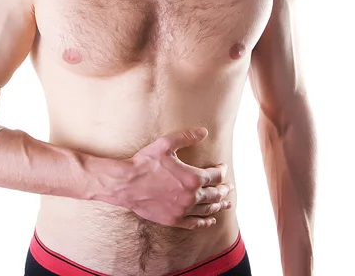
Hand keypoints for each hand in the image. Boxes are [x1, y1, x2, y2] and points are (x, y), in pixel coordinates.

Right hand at [111, 127, 233, 229]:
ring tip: (226, 203)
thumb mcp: (165, 144)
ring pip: (208, 209)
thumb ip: (186, 137)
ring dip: (219, 205)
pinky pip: (195, 223)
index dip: (221, 170)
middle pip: (215, 194)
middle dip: (224, 189)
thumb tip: (204, 131)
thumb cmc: (144, 163)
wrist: (126, 184)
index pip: (215, 175)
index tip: (222, 168)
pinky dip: (205, 221)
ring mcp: (183, 210)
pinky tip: (210, 220)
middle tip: (229, 187)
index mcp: (193, 178)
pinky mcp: (174, 219)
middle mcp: (191, 196)